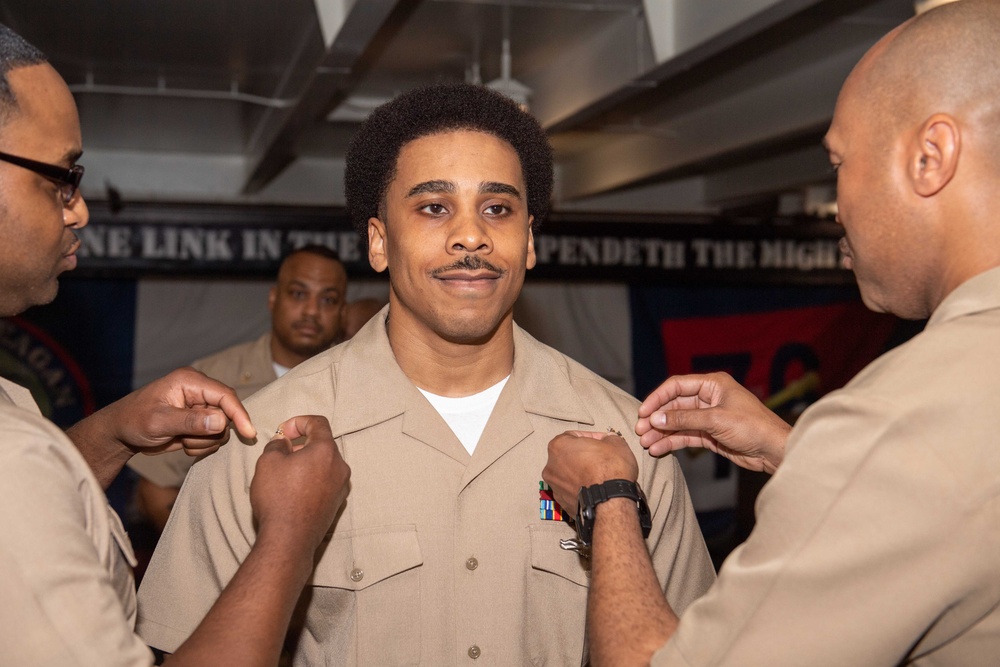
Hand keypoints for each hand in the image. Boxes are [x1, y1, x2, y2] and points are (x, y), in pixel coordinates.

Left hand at [106, 367, 255, 456]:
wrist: (121, 433)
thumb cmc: (134, 421)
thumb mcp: (159, 422)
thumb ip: (190, 421)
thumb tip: (220, 421)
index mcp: (190, 381)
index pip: (225, 395)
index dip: (238, 414)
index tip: (248, 433)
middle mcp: (199, 390)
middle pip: (226, 414)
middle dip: (211, 433)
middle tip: (187, 441)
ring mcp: (200, 406)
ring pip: (221, 429)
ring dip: (204, 442)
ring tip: (182, 441)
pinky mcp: (200, 421)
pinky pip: (214, 437)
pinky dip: (201, 446)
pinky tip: (183, 443)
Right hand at [251, 415, 349, 548]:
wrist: (289, 539)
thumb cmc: (278, 498)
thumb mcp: (268, 462)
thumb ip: (277, 445)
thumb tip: (284, 443)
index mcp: (326, 451)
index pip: (318, 422)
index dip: (298, 422)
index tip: (283, 432)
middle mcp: (340, 466)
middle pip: (323, 444)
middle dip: (302, 443)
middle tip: (282, 452)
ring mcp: (341, 486)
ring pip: (325, 464)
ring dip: (307, 462)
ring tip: (285, 472)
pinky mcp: (337, 503)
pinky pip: (326, 481)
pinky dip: (312, 478)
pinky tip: (294, 490)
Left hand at [542, 430, 637, 515]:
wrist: (611, 500)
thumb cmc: (609, 470)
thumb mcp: (615, 443)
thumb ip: (607, 439)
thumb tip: (608, 441)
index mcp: (558, 446)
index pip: (574, 436)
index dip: (591, 438)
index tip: (601, 442)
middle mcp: (551, 466)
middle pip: (568, 456)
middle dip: (584, 456)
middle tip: (601, 458)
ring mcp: (556, 487)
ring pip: (569, 475)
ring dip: (582, 473)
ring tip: (600, 475)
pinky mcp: (563, 503)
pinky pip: (573, 491)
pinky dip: (582, 489)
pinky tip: (596, 488)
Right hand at [635, 372, 790, 473]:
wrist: (774, 450)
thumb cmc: (753, 427)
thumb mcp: (716, 420)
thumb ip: (684, 419)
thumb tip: (656, 419)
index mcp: (713, 384)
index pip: (677, 386)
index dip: (658, 398)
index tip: (643, 412)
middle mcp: (709, 398)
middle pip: (675, 405)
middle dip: (657, 418)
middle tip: (640, 430)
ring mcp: (708, 417)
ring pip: (678, 423)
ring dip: (662, 432)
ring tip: (646, 442)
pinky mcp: (710, 435)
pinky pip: (685, 436)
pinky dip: (672, 442)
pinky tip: (658, 449)